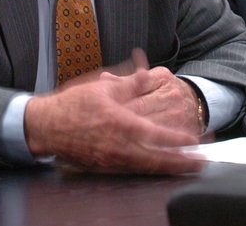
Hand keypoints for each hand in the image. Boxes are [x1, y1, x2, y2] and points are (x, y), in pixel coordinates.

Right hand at [24, 66, 204, 173]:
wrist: (46, 126)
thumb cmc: (72, 105)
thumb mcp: (103, 87)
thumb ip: (130, 83)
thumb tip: (149, 73)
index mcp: (120, 124)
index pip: (156, 135)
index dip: (178, 140)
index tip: (195, 141)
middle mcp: (118, 147)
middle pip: (156, 159)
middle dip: (181, 163)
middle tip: (200, 164)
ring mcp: (111, 160)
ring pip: (146, 168)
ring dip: (168, 168)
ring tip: (187, 168)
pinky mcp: (105, 167)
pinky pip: (133, 171)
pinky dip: (150, 170)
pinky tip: (160, 169)